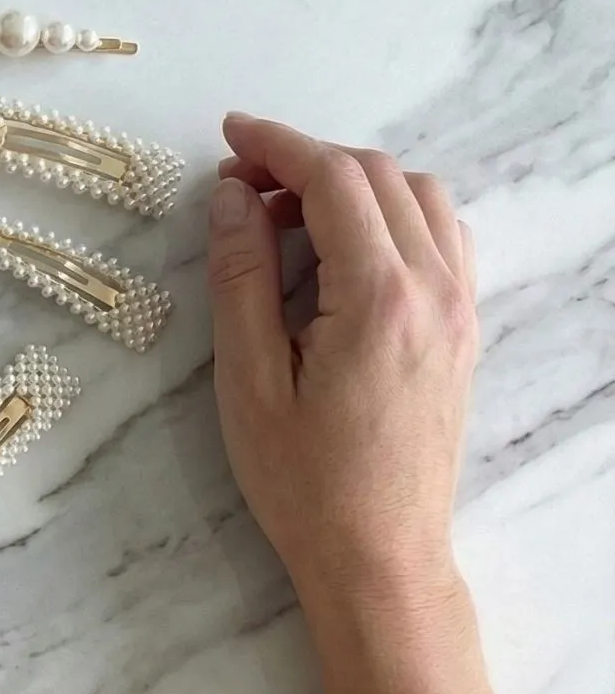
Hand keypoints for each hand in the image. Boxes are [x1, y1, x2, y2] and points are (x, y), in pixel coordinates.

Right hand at [205, 114, 476, 624]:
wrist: (379, 555)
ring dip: (353, 184)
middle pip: (378, 176)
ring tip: (288, 219)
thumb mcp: (250, 383)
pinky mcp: (463, 329)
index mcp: (379, 298)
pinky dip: (392, 215)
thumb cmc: (305, 483)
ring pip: (418, 196)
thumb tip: (234, 198)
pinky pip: (441, 236)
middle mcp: (435, 289)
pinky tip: (345, 250)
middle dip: (307, 161)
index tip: (230, 138)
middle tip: (241, 187)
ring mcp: (459, 308)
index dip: (277, 146)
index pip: (333, 180)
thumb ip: (242, 279)